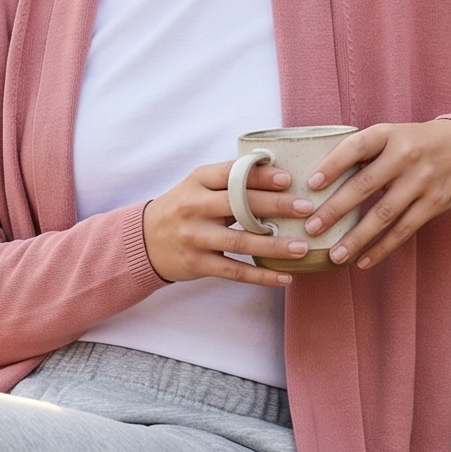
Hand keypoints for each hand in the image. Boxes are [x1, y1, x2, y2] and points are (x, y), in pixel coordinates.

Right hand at [141, 159, 301, 285]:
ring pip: (240, 242)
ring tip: (302, 248)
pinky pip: (234, 271)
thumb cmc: (182, 209)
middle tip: (306, 208)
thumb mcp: (197, 186)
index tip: (287, 179)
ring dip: (274, 246)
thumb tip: (278, 175)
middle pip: (239, 205)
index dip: (260, 176)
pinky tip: (284, 277)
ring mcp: (195, 237)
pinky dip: (261, 276)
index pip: (231, 174)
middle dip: (276, 206)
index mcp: (197, 182)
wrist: (144, 241)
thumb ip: (228, 181)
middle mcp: (194, 207)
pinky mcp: (197, 263)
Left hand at [302, 118, 450, 267]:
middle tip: (312, 228)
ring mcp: (421, 181)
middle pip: (365, 185)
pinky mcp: (433, 204)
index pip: (356, 147)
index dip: (332, 165)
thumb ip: (362, 152)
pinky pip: (403, 230)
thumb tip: (317, 180)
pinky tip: (362, 261)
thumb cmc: (414, 144)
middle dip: (335, 209)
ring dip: (356, 238)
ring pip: (383, 215)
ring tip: (334, 255)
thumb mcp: (391, 135)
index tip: (311, 184)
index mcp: (388, 134)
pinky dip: (382, 248)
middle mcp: (405, 156)